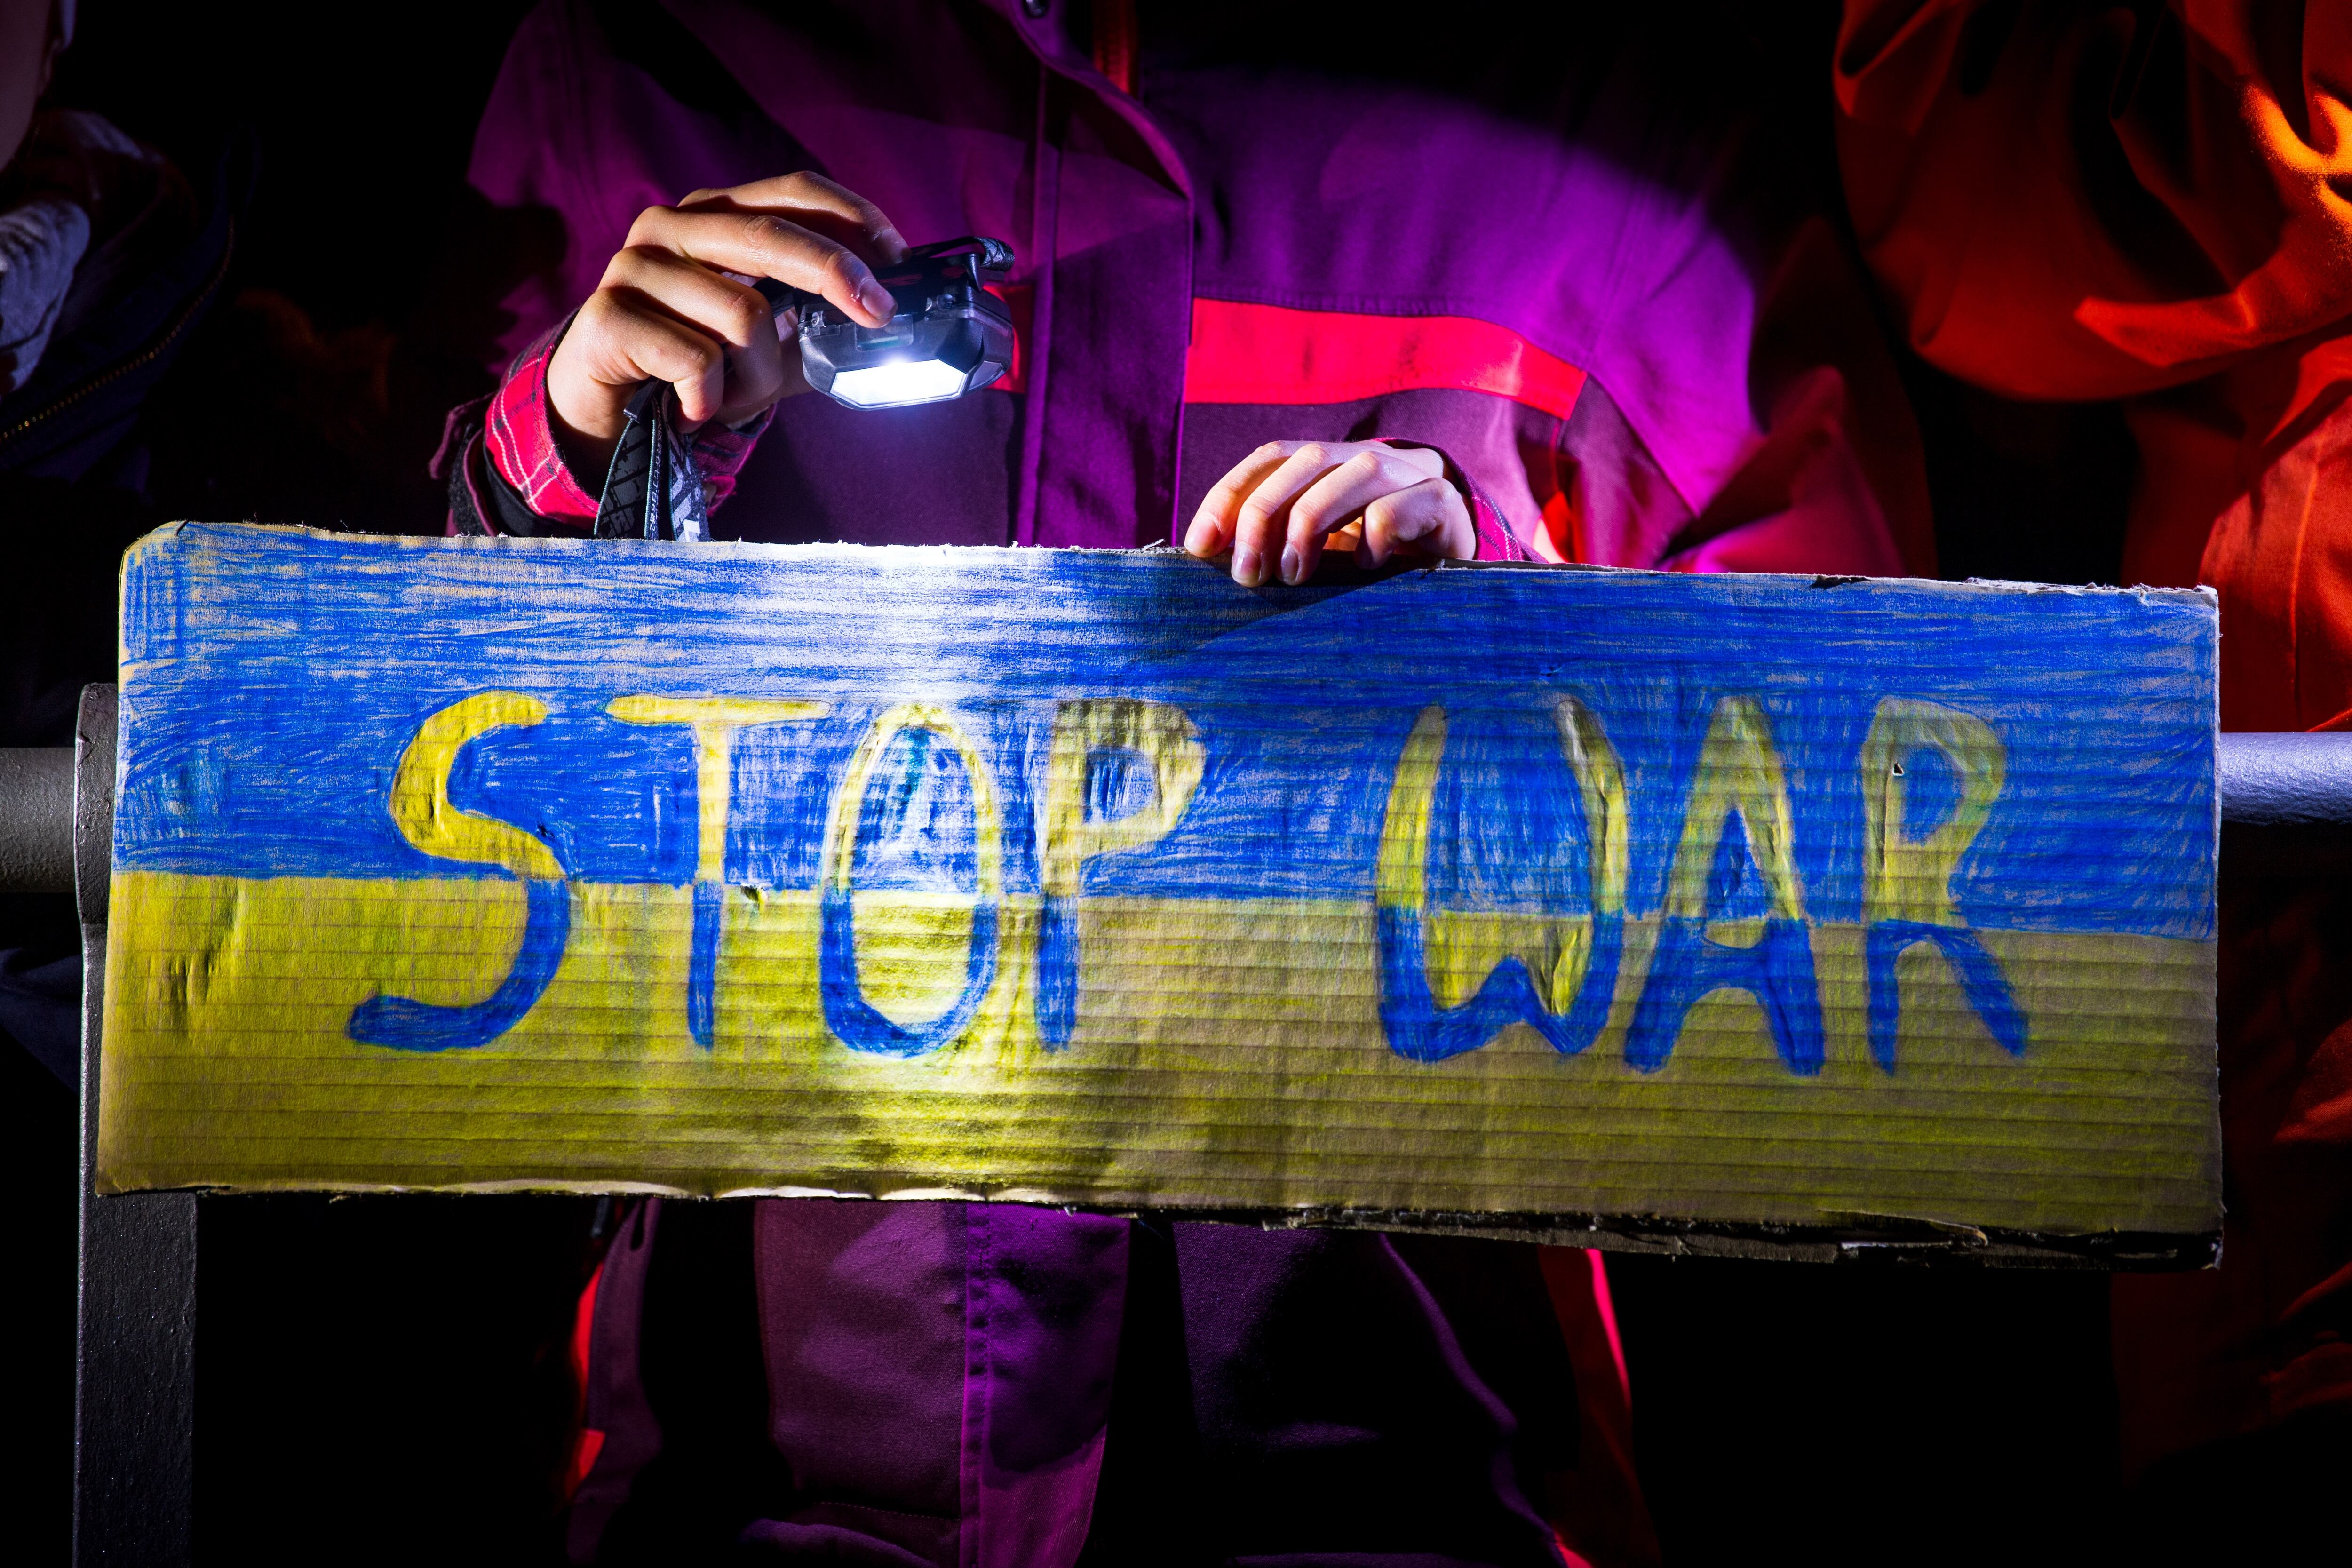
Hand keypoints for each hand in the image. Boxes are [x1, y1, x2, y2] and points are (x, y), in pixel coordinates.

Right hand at [545, 173, 906, 474]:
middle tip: (879, 316)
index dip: (854, 219)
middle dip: (837, 275)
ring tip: (734, 395)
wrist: (605, 413)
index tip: (898, 262)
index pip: (795, 189)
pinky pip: (698, 360)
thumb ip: (820, 322)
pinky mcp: (608, 317)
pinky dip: (712, 398)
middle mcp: (670, 226)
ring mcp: (634, 267)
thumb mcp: (771, 342)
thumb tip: (891, 320)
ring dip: (759, 376)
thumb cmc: (695, 368)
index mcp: (714, 213)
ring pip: (743, 315)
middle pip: (773, 235)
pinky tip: (692, 408)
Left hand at [1182, 440, 1473, 585]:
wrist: (1456, 572)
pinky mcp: (1444, 504)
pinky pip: (1401, 507)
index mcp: (1330, 465)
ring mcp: (1410, 476)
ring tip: (1295, 576)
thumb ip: (1273, 544)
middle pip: (1307, 461)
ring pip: (1357, 473)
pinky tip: (1366, 567)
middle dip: (1263, 515)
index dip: (1229, 494)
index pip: (1271, 457)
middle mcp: (1366, 460)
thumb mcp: (1317, 553)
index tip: (1200, 546)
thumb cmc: (1373, 567)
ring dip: (1312, 523)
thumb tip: (1210, 556)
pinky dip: (1375, 535)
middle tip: (1247, 574)